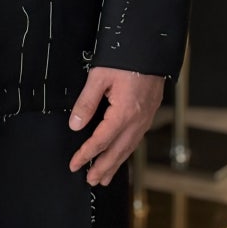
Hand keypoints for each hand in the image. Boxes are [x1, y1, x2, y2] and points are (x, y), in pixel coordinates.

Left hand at [68, 66, 163, 185]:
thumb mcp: (99, 76)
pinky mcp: (149, 112)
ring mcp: (146, 118)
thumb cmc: (125, 57)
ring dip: (115, 163)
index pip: (101, 141)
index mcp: (124, 113)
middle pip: (118, 151)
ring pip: (129, 148)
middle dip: (103, 167)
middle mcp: (137, 120)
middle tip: (90, 181)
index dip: (86, 154)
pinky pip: (136, 139)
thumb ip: (86, 102)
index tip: (75, 164)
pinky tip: (121, 154)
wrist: (151, 47)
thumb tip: (75, 125)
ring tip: (104, 177)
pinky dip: (126, 151)